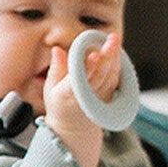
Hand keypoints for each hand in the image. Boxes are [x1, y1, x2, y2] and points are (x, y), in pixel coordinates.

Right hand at [44, 36, 116, 166]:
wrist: (73, 127)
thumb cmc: (59, 103)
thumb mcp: (50, 88)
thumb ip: (56, 68)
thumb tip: (58, 49)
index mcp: (68, 95)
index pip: (80, 80)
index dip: (88, 67)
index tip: (95, 53)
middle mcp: (86, 97)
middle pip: (100, 75)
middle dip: (107, 56)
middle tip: (111, 39)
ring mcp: (100, 97)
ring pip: (110, 76)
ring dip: (114, 57)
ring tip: (114, 40)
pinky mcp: (109, 96)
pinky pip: (114, 79)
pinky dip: (116, 65)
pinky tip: (116, 51)